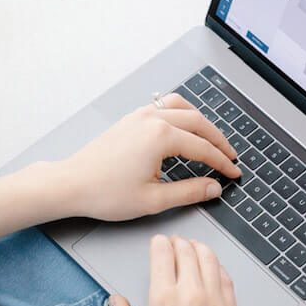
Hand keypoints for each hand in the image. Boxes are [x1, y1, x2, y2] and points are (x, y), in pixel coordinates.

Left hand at [61, 94, 240, 220]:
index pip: (203, 148)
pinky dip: (181, 114)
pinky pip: (164, 106)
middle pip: (198, 123)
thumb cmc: (104, 192)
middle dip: (218, 140)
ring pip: (182, 108)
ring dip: (201, 122)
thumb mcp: (153, 200)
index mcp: (160, 137)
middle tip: (230, 157)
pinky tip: (184, 127)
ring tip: (212, 140)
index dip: (223, 162)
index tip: (234, 173)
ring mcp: (140, 116)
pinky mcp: (131, 119)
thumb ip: (189, 191)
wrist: (71, 184)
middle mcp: (152, 119)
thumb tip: (213, 187)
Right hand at [111, 235, 242, 305]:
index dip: (159, 244)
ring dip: (200, 250)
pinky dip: (218, 269)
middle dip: (179, 243)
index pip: (163, 254)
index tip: (158, 243)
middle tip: (175, 243)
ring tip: (195, 249)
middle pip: (188, 252)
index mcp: (162, 300)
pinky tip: (214, 270)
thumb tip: (117, 301)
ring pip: (211, 260)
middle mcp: (191, 295)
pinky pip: (227, 280)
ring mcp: (216, 304)